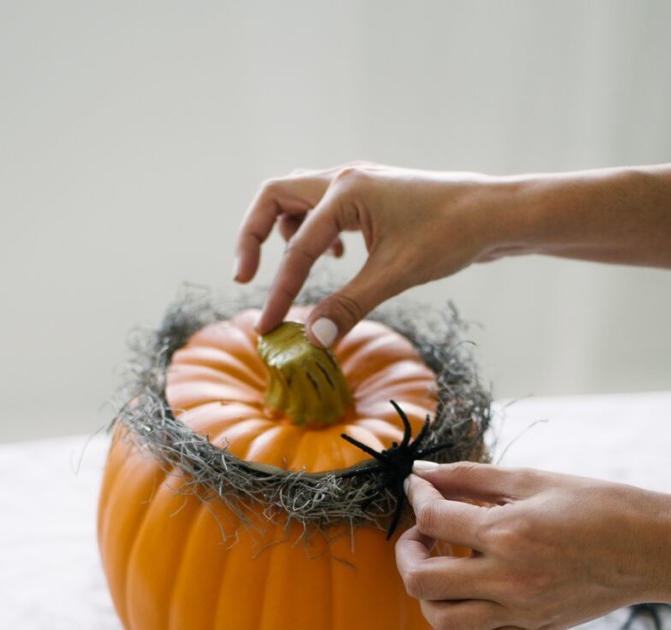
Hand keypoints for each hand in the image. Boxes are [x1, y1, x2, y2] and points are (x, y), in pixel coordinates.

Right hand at [234, 162, 499, 344]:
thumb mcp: (395, 275)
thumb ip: (349, 306)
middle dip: (253, 237)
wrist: (494, 214)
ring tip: (293, 271)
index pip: (296, 247)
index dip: (280, 291)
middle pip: (274, 197)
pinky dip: (314, 233)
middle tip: (244, 277)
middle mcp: (344, 179)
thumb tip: (313, 340)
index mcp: (345, 191)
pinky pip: (323, 209)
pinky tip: (337, 259)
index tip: (268, 327)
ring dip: (284, 233)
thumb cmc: (450, 235)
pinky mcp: (370, 199)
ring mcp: (357, 185)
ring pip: (297, 200)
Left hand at [395, 461, 670, 629]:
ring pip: (441, 620)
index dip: (417, 496)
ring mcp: (520, 611)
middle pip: (421, 579)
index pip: (433, 519)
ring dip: (427, 592)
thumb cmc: (597, 505)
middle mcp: (509, 578)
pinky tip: (462, 599)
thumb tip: (421, 471)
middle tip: (422, 533)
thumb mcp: (532, 480)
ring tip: (439, 566)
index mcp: (509, 532)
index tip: (420, 486)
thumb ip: (470, 476)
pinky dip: (456, 627)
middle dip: (407, 552)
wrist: (649, 547)